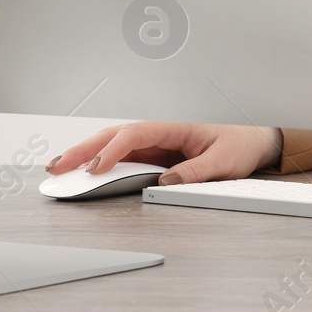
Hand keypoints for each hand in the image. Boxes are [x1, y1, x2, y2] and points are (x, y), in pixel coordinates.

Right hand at [44, 122, 283, 185]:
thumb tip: (165, 182)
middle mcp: (161, 135)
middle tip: (57, 166)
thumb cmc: (239, 147)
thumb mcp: (224, 162)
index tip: (96, 167)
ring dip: (85, 154)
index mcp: (176, 129)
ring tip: (58, 168)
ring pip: (113, 146)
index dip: (113, 149)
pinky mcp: (155, 158)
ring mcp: (156, 146)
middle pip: (115, 136)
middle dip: (84, 149)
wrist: (253, 145)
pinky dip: (100, 163)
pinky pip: (122, 159)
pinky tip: (81, 172)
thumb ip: (197, 171)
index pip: (136, 134)